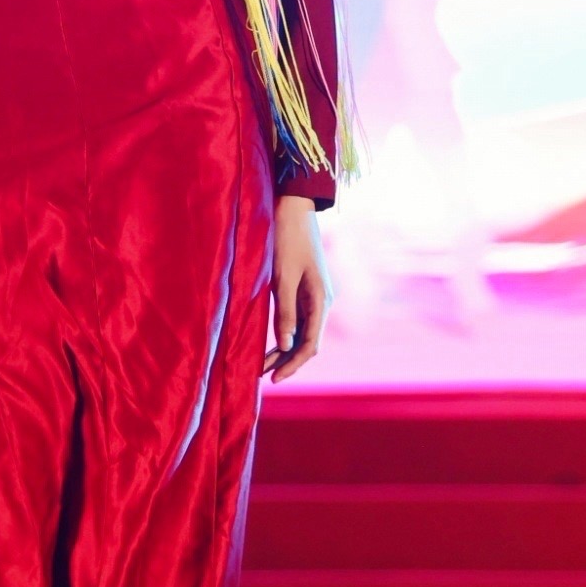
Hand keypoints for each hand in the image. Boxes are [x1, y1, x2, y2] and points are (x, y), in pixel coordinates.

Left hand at [268, 198, 328, 380]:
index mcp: (321, 300)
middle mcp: (322, 302)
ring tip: (263, 366)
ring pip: (302, 332)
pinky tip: (272, 343)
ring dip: (284, 349)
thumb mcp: (283, 277)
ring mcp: (315, 296)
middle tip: (264, 378)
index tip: (273, 379)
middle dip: (287, 362)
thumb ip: (285, 311)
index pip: (310, 344)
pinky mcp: (306, 290)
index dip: (292, 364)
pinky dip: (285, 333)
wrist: (294, 207)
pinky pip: (298, 319)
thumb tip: (286, 345)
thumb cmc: (287, 239)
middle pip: (307, 342)